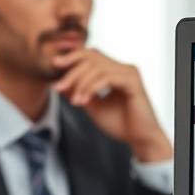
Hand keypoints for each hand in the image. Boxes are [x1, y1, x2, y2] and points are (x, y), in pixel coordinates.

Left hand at [50, 48, 171, 162]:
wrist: (140, 139)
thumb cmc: (120, 125)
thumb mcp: (93, 107)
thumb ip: (79, 93)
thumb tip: (59, 83)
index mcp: (115, 70)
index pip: (91, 55)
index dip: (72, 56)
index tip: (54, 65)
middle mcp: (123, 68)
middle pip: (91, 58)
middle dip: (72, 72)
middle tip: (59, 87)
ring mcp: (129, 72)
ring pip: (97, 68)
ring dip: (81, 84)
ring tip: (74, 101)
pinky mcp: (133, 81)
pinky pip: (106, 78)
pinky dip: (91, 88)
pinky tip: (83, 101)